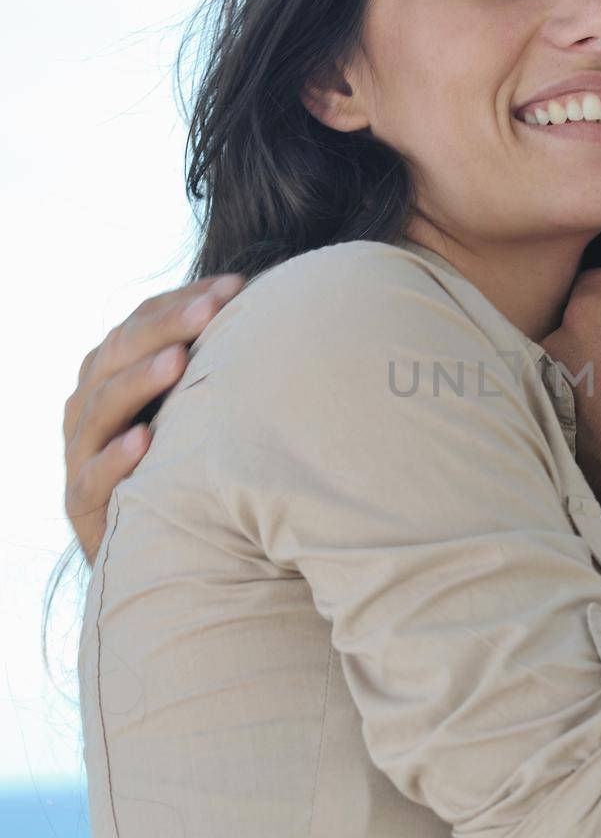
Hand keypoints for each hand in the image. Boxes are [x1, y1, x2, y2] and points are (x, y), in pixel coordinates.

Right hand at [63, 274, 244, 561]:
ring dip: (140, 380)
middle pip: (118, 353)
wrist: (159, 551)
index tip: (236, 286)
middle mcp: (90, 405)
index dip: (182, 300)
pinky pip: (93, 476)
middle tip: (211, 309)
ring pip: (102, 406)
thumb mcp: (199, 410)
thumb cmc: (188, 464)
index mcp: (114, 372)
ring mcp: (82, 452)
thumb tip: (282, 312)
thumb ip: (216, 367)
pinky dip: (116, 457)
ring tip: (179, 360)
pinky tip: (144, 441)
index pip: (140, 322)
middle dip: (166, 326)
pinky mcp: (82, 504)